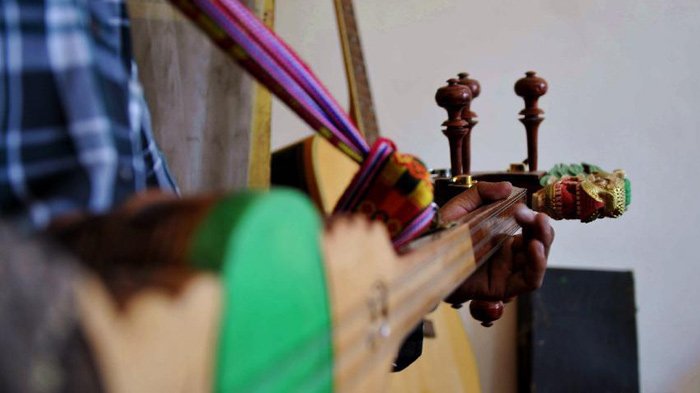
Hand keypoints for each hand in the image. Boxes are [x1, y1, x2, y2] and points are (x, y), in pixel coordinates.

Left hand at [439, 182, 553, 304]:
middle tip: (536, 217)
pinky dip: (538, 265)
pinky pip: (529, 281)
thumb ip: (483, 192)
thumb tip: (509, 187)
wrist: (422, 258)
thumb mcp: (461, 206)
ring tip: (539, 229)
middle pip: (539, 243)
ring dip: (545, 244)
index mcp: (501, 234)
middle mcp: (507, 254)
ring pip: (538, 261)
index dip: (533, 218)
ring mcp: (506, 271)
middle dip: (543, 229)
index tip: (524, 209)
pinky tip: (533, 249)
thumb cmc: (440, 234)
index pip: (530, 227)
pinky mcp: (500, 287)